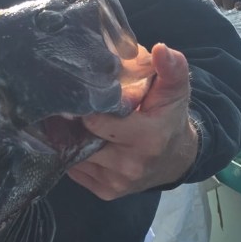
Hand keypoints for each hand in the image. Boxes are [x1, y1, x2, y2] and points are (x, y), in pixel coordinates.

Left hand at [67, 44, 197, 199]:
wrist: (175, 159)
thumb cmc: (169, 118)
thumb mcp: (174, 91)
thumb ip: (171, 69)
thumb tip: (160, 48)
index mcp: (147, 138)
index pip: (97, 122)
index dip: (84, 106)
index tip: (76, 93)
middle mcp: (130, 166)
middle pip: (82, 140)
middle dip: (73, 123)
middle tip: (65, 105)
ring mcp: (116, 183)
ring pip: (75, 156)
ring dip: (69, 139)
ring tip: (67, 121)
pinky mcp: (106, 193)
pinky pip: (76, 171)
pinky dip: (74, 154)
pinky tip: (77, 140)